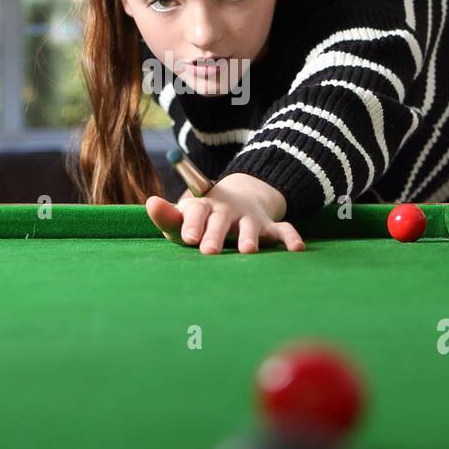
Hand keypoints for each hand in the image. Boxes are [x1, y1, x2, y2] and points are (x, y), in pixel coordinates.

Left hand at [146, 173, 305, 254]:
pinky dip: (291, 238)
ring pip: (250, 227)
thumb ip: (168, 216)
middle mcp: (226, 211)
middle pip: (220, 222)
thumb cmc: (202, 216)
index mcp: (203, 207)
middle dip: (215, 235)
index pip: (195, 213)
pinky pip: (283, 230)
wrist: (238, 197)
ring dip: (249, 237)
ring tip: (247, 250)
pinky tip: (297, 249)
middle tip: (209, 251)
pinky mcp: (269, 226)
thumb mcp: (184, 215)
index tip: (188, 238)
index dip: (191, 224)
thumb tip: (150, 203)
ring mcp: (249, 218)